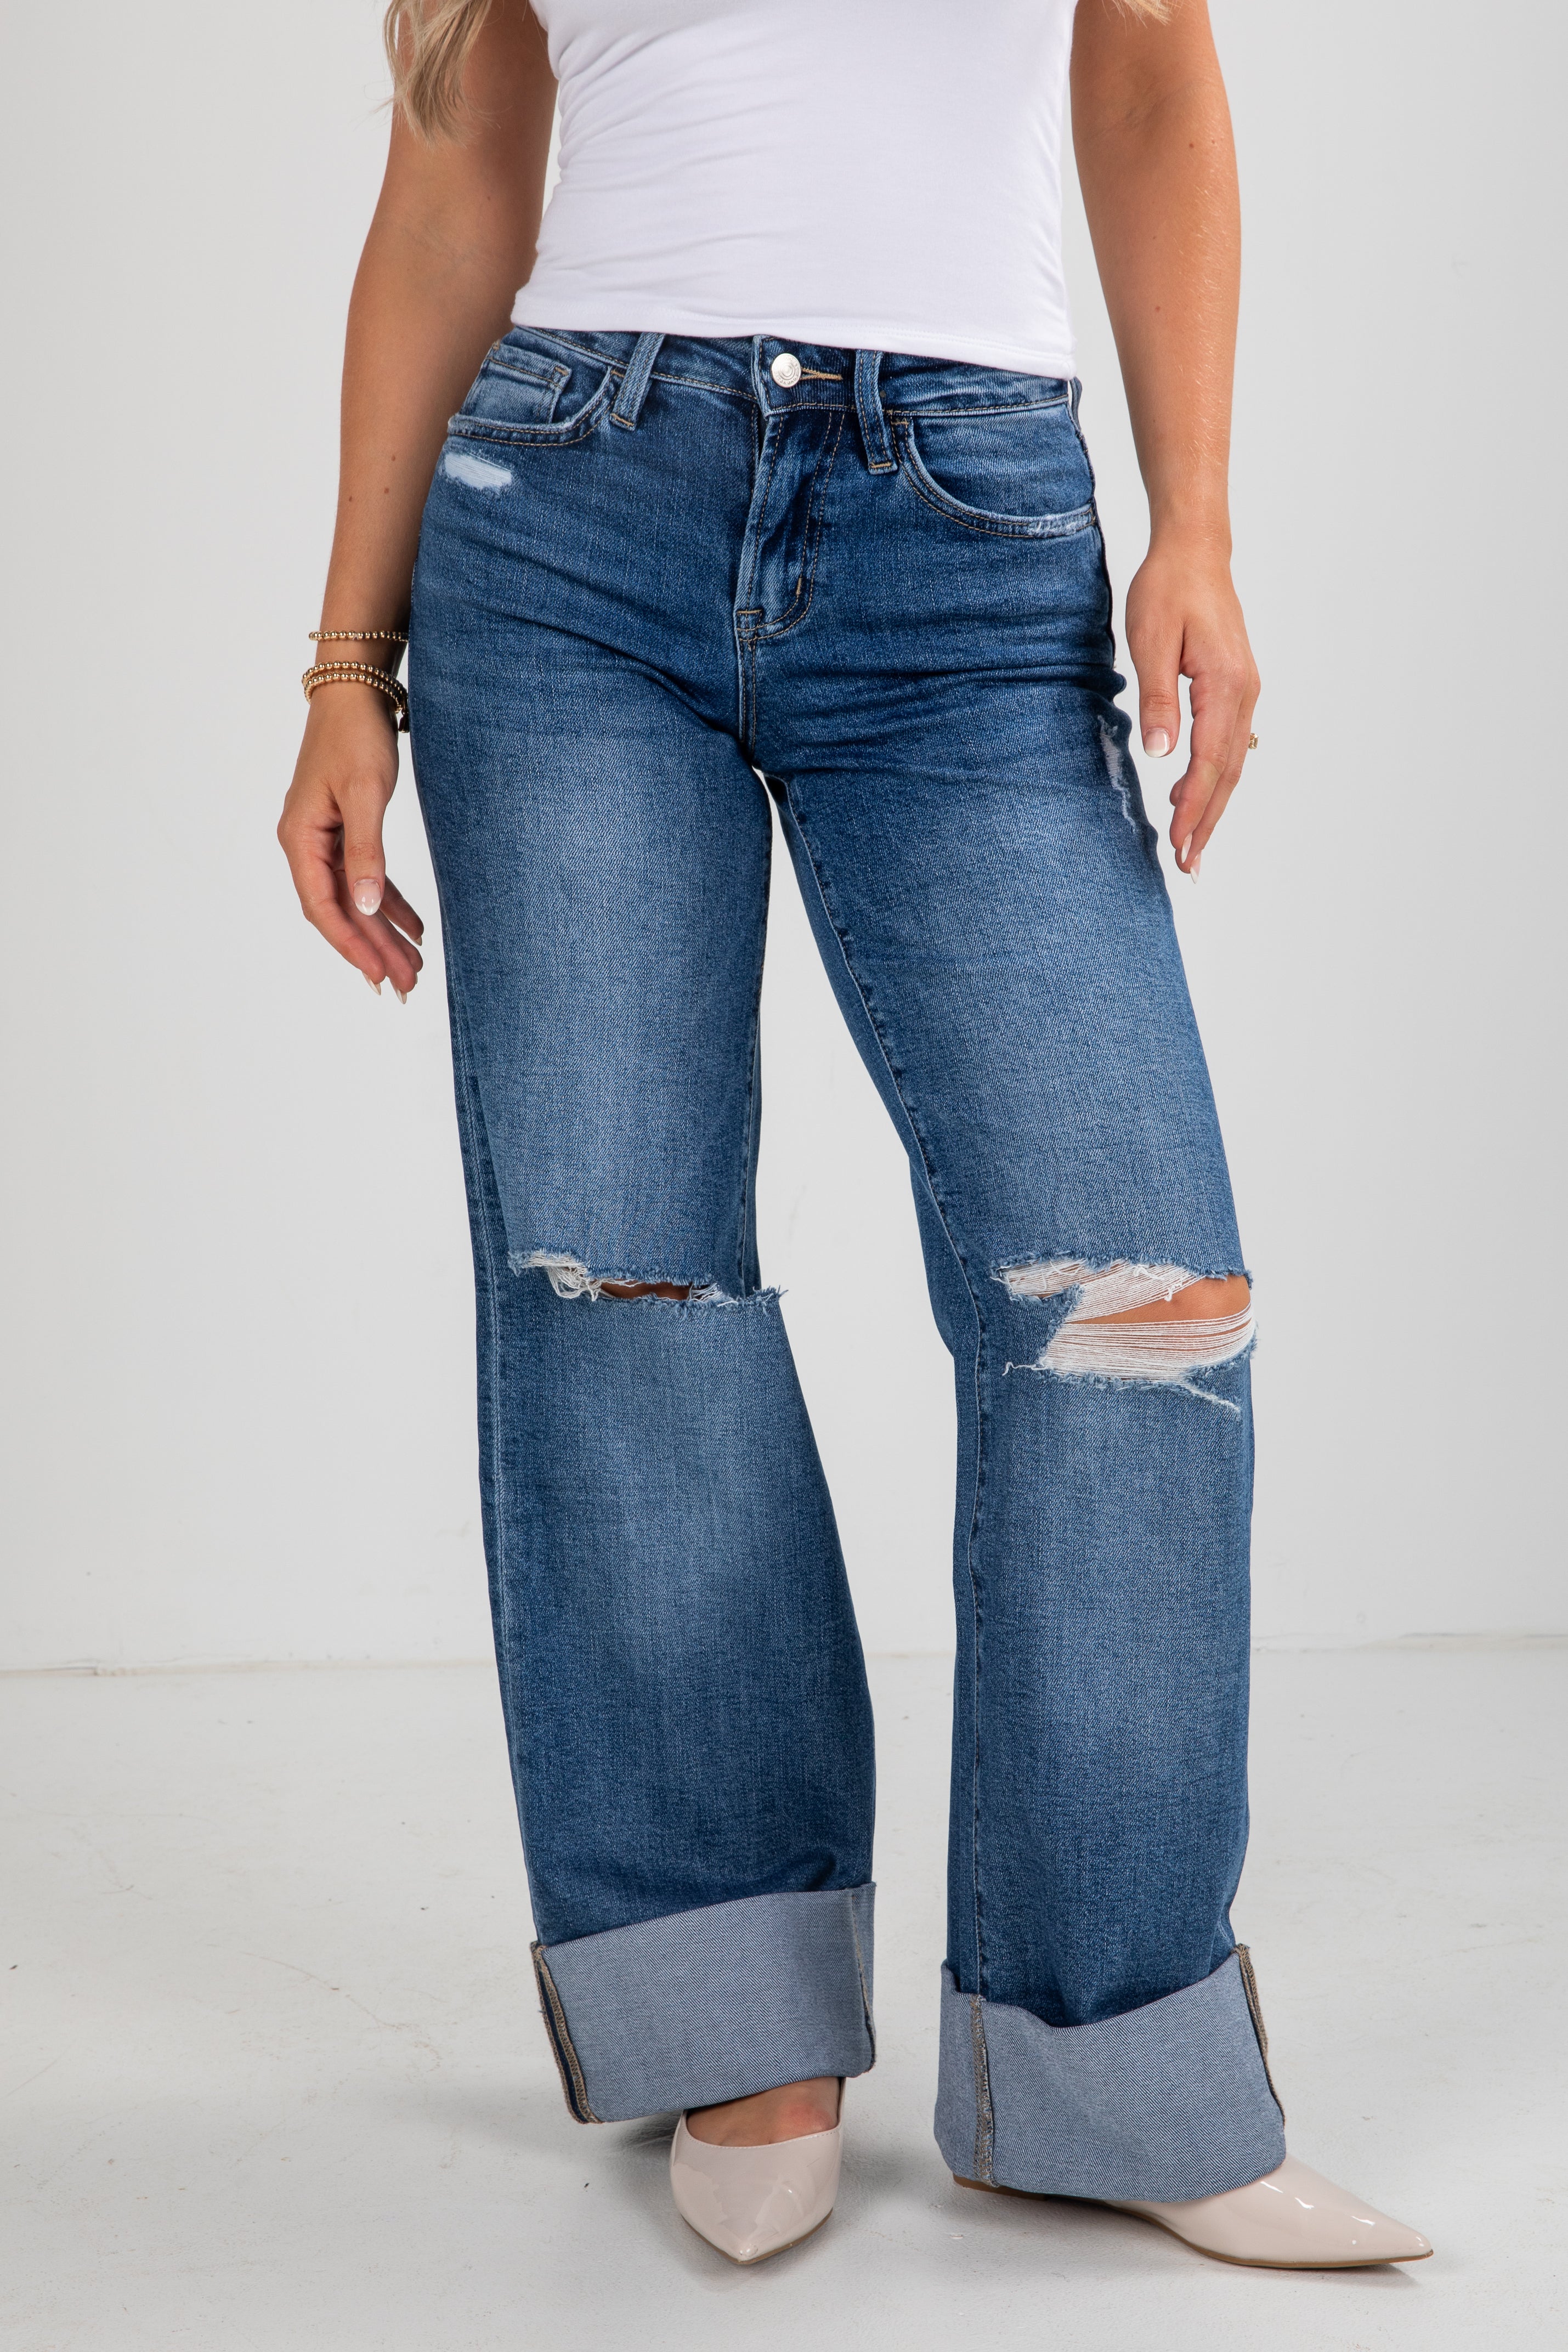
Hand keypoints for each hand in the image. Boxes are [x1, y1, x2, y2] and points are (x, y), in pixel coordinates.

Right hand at [278, 686, 424, 995]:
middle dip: (374, 950)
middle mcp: (306, 845)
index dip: (351, 946)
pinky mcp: (344, 832)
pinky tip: (413, 927)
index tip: (378, 977)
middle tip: (407, 986)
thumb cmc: (356, 737)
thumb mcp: (366, 795)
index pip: (323, 908)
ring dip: (383, 934)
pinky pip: (366, 880)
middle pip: (341, 911)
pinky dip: (389, 904)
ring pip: (355, 900)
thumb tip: (367, 907)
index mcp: (301, 840)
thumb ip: (366, 852)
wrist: (355, 695)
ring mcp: (324, 840)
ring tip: (414, 967)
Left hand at [1124, 536, 1259, 877]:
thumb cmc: (1167, 590)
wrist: (1194, 554)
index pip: (1209, 762)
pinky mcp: (1235, 689)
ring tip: (1191, 845)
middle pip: (1228, 773)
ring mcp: (1244, 692)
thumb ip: (1158, 700)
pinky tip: (1193, 795)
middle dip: (1206, 822)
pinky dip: (1214, 777)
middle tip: (1189, 866)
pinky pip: (1229, 744)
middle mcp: (1243, 694)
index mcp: (1224, 685)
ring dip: (1212, 805)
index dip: (1193, 807)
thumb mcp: (1150, 642)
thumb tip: (1162, 754)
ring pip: (1232, 763)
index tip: (1178, 843)